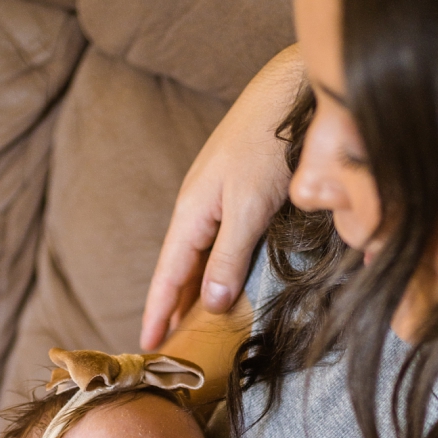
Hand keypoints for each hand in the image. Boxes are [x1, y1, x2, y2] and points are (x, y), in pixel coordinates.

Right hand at [139, 44, 303, 348]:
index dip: (158, 312)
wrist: (289, 90)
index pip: (168, 276)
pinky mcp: (236, 191)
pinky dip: (214, 269)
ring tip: (190, 324)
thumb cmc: (268, 143)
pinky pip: (216, 243)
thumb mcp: (250, 206)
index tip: (147, 346)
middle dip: (170, 308)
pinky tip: (222, 279)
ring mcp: (215, 199)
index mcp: (191, 214)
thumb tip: (212, 302)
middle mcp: (197, 209)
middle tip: (167, 347)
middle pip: (178, 269)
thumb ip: (230, 255)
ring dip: (192, 291)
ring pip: (198, 257)